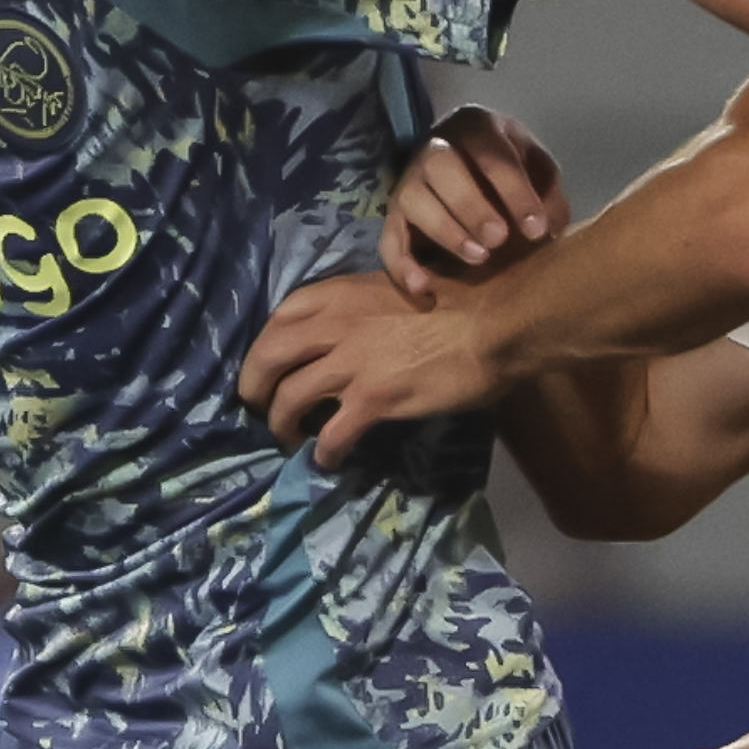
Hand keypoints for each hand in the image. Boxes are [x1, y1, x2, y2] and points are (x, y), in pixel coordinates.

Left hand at [237, 272, 505, 467]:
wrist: (494, 324)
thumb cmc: (461, 299)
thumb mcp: (400, 287)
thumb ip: (366, 308)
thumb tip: (355, 332)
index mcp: (342, 294)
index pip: (281, 315)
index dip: (266, 342)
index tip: (270, 363)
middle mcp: (336, 325)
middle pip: (269, 356)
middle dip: (253, 385)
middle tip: (257, 406)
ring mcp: (352, 364)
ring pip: (289, 398)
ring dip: (281, 424)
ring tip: (289, 439)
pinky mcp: (373, 399)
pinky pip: (331, 435)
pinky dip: (323, 452)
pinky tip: (329, 461)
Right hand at [379, 106, 568, 300]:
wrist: (466, 160)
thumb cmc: (506, 165)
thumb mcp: (535, 164)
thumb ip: (547, 190)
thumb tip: (551, 226)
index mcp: (475, 128)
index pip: (492, 155)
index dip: (515, 192)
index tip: (537, 229)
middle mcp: (435, 147)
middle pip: (441, 168)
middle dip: (471, 206)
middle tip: (499, 239)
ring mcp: (409, 179)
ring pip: (412, 200)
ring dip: (445, 231)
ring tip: (478, 258)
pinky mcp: (394, 213)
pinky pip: (388, 237)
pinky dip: (401, 264)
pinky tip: (422, 287)